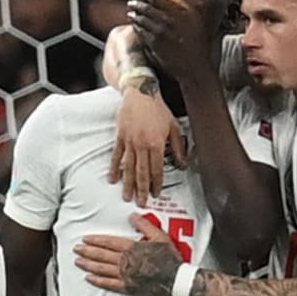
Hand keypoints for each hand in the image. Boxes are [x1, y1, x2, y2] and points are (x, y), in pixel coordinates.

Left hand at [74, 214, 182, 295]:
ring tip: (78, 261)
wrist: (176, 279)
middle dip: (87, 251)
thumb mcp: (160, 236)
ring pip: (103, 268)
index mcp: (133, 247)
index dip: (96, 240)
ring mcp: (126, 274)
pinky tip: (89, 278)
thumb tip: (132, 216)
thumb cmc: (170, 258)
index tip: (86, 239)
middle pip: (102, 255)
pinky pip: (110, 283)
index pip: (110, 242)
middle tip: (76, 249)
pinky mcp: (128, 287)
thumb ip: (145, 225)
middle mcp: (126, 260)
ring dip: (89, 264)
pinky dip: (98, 281)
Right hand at [109, 87, 186, 206]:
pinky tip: (113, 179)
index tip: (156, 194)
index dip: (156, 183)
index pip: (157, 169)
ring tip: (127, 196)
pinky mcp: (120, 137)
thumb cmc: (158, 108)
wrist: (140, 92)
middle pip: (142, 172)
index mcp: (156, 144)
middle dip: (142, 189)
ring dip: (128, 184)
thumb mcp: (173, 127)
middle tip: (140, 202)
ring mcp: (129, 142)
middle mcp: (142, 145)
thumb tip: (183, 164)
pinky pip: (117, 156)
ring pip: (129, 167)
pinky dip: (115, 168)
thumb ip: (178, 147)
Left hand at [127, 0, 215, 79]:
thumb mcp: (195, 19)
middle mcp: (168, 21)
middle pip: (146, 8)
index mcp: (178, 12)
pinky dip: (136, 27)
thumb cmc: (197, 43)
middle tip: (132, 2)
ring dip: (134, 15)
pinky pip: (140, 32)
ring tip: (131, 13)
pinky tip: (135, 25)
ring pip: (141, 19)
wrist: (194, 66)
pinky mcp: (154, 44)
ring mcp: (160, 33)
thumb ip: (182, 3)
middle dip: (136, 4)